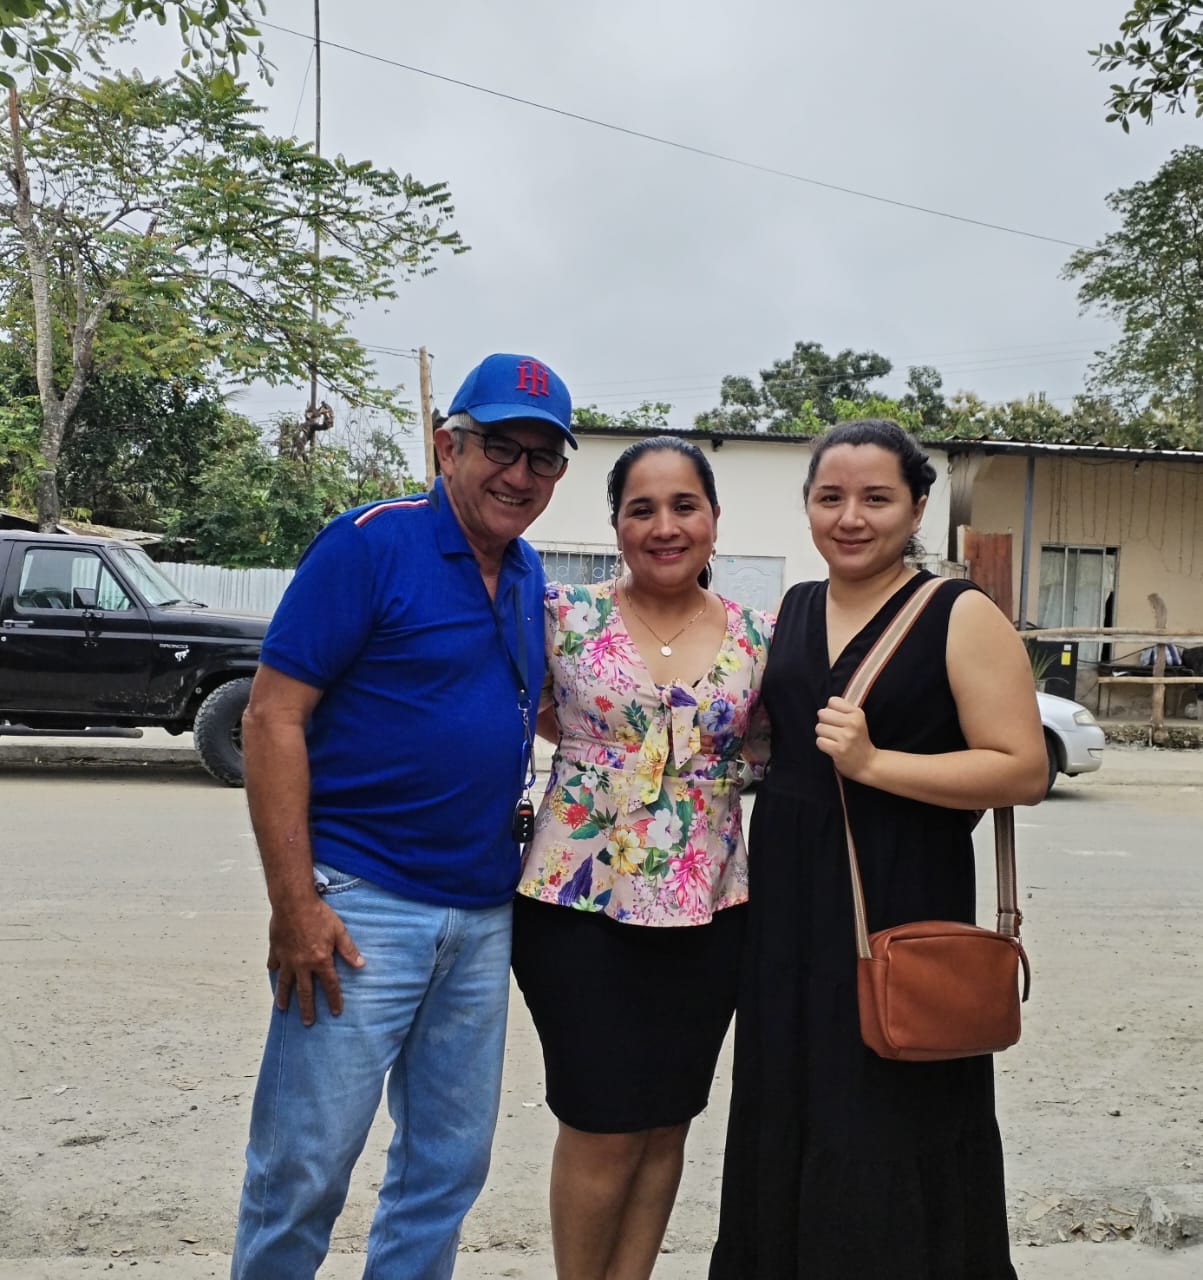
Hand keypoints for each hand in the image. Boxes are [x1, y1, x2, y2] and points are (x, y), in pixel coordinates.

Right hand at [266, 894, 364, 1025]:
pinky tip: (275, 975)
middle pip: (305, 992)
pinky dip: (275, 971)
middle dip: (307, 1009)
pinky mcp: (275, 951)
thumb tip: (361, 965)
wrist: (293, 902)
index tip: (336, 1012)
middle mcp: (302, 965)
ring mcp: (287, 959)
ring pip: (285, 984)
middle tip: (308, 1023)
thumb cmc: (318, 914)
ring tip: (283, 1009)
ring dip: (284, 997)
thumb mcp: (339, 930)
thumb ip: (348, 949)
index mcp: (320, 960)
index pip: (330, 985)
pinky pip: (274, 965)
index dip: (334, 1000)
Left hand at [815, 695, 876, 781]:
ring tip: (834, 740)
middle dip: (825, 722)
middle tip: (834, 731)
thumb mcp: (857, 720)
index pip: (832, 701)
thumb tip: (824, 707)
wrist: (867, 763)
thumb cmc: (858, 740)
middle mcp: (853, 724)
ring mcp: (846, 737)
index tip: (838, 719)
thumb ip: (842, 710)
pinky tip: (832, 747)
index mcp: (857, 713)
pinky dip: (823, 745)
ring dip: (823, 735)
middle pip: (823, 713)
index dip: (831, 710)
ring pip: (819, 728)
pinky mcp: (838, 750)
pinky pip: (819, 741)